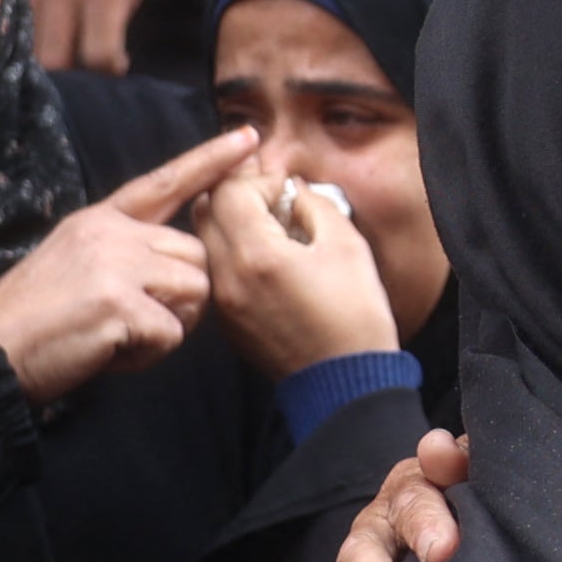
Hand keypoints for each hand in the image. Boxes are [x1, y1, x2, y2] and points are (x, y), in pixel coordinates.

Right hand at [0, 127, 252, 399]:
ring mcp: (115, 264)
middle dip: (180, 299)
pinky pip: (172, 333)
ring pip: (194, 293)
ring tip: (118, 336)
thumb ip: (124, 253)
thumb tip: (176, 271)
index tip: (248, 137)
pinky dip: (147, 355)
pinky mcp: (120, 303)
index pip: (165, 182)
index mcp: (100, 219)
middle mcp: (111, 232)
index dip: (210, 161)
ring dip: (168, 327)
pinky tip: (108, 352)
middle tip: (131, 323)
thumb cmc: (34, 320)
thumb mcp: (75, 263)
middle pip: (196, 257)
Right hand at [13, 0, 162, 71]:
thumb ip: (129, 6)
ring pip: (26, 43)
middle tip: (84, 59)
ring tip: (63, 40)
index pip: (99, 57)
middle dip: (72, 72)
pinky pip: (11, 13)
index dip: (108, 70)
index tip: (112, 64)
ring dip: (45, 50)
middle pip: (55, 61)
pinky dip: (25, 25)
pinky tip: (42, 16)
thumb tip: (110, 48)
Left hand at [199, 160, 398, 379]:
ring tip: (271, 233)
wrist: (347, 381)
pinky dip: (232, 256)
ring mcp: (222, 303)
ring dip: (231, 225)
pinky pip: (215, 273)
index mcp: (257, 254)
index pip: (230, 190)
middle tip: (272, 204)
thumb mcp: (347, 244)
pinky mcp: (226, 322)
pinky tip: (268, 264)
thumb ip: (313, 203)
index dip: (260, 180)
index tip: (287, 192)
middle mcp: (228, 277)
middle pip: (205, 210)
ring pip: (205, 241)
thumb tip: (292, 189)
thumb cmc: (355, 313)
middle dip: (236, 196)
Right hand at [316, 428, 472, 561]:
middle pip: (362, 549)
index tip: (445, 551)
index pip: (414, 502)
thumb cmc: (474, 496)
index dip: (427, 524)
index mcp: (411, 492)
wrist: (469, 528)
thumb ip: (462, 457)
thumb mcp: (474, 469)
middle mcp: (379, 532)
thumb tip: (437, 449)